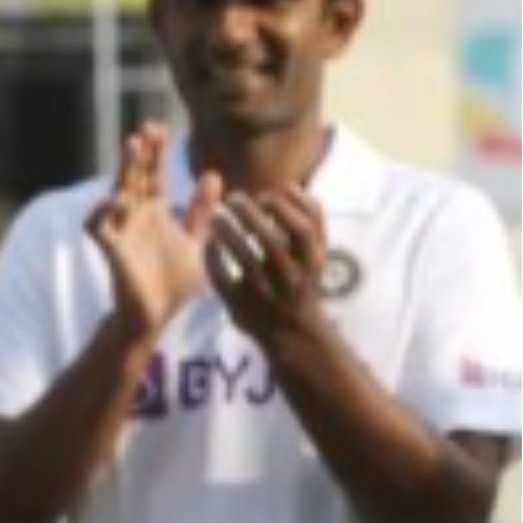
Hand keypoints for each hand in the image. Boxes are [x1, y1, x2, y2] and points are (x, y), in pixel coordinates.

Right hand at [85, 124, 220, 345]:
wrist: (156, 314)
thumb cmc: (174, 282)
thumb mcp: (196, 242)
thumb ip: (202, 211)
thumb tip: (213, 175)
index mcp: (156, 213)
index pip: (155, 176)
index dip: (156, 153)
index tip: (161, 128)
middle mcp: (136, 217)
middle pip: (136, 177)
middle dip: (140, 153)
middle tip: (147, 128)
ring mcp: (122, 231)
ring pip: (118, 193)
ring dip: (124, 169)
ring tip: (133, 146)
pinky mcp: (112, 250)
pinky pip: (99, 227)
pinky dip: (100, 213)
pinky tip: (111, 199)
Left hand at [206, 182, 329, 349]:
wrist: (293, 336)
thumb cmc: (301, 284)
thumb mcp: (314, 256)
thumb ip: (310, 223)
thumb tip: (291, 186)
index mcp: (312, 263)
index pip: (306, 227)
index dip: (286, 205)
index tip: (268, 194)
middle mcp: (291, 279)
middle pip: (272, 241)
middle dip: (252, 215)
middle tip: (235, 199)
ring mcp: (265, 295)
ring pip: (246, 261)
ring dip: (229, 234)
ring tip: (216, 217)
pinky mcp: (240, 308)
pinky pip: (223, 280)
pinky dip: (214, 259)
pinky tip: (208, 242)